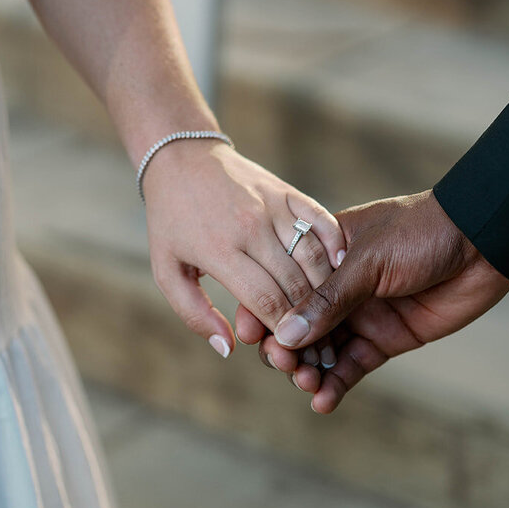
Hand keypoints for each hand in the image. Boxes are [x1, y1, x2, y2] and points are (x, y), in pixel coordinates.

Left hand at [141, 139, 343, 357]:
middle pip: (295, 283)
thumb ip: (195, 314)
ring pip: (314, 255)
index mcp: (220, 250)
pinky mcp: (287, 191)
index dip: (283, 330)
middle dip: (309, 317)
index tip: (292, 347)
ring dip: (326, 288)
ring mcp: (272, 206)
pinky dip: (336, 245)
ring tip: (330, 312)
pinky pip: (322, 220)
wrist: (181, 158)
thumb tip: (228, 349)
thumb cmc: (172, 221)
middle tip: (319, 340)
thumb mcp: (168, 270)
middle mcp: (250, 227)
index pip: (265, 300)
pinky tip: (341, 267)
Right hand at [265, 190, 508, 412]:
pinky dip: (336, 385)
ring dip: (308, 370)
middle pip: (297, 325)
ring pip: (321, 350)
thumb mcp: (368, 260)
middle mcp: (337, 287)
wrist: (481, 242)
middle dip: (285, 347)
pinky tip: (323, 402)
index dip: (263, 310)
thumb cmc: (422, 232)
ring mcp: (361, 314)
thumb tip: (285, 335)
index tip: (250, 334)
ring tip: (307, 384)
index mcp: (324, 254)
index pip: (281, 285)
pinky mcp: (386, 339)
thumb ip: (328, 299)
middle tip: (284, 363)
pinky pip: (352, 367)